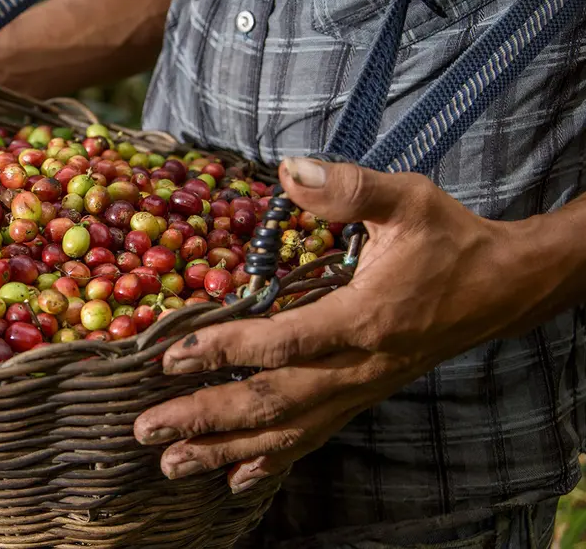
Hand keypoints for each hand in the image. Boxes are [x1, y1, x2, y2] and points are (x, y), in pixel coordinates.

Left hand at [133, 157, 545, 493]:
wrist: (499, 289)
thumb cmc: (449, 241)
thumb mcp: (408, 200)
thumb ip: (348, 189)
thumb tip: (287, 170)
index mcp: (366, 320)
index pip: (286, 343)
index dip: (226, 350)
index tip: (172, 357)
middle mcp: (358, 368)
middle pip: (273, 403)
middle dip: (206, 417)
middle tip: (147, 428)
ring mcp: (358, 391)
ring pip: (286, 432)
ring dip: (225, 449)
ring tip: (170, 464)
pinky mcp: (358, 398)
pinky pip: (311, 439)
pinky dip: (270, 462)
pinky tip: (235, 478)